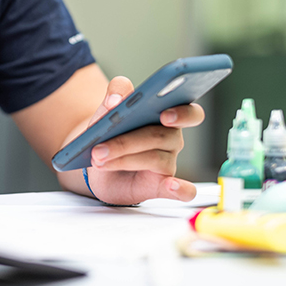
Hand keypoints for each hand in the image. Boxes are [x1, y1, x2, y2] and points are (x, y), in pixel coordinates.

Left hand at [74, 76, 203, 204]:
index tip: (164, 115)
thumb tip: (115, 100)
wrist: (97, 163)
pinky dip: (181, 189)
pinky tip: (172, 186)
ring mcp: (169, 162)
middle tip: (100, 147)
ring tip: (98, 159)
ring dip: (122, 159)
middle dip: (126, 141)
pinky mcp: (162, 185)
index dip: (182, 113)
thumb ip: (115, 94)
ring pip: (154, 158)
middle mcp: (172, 138)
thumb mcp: (107, 109)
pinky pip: (182, 191)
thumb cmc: (109, 133)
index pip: (189, 112)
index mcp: (165, 114)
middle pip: (158, 136)